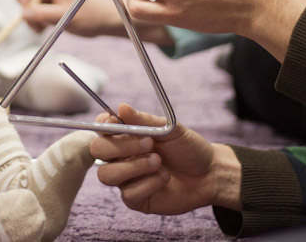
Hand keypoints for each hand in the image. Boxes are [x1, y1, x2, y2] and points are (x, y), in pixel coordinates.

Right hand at [15, 0, 124, 35]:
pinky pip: (37, 11)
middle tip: (37, 22)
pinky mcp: (52, 6)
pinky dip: (38, 20)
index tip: (27, 9)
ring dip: (32, 18)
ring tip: (44, 27)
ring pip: (30, 5)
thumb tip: (23, 13)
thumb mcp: (64, 16)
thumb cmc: (90, 15)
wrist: (105, 21)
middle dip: (27, 10)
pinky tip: (46, 27)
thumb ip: (42, 14)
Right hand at [92, 104, 239, 213]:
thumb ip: (144, 120)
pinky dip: (147, 184)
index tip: (115, 121)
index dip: (103, 124)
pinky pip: (128, 194)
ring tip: (158, 161)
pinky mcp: (135, 199)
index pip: (101, 128)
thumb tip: (121, 107)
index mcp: (125, 136)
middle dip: (121, 146)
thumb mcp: (169, 128)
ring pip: (107, 175)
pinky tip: (164, 178)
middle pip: (97, 151)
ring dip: (133, 166)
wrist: (208, 173)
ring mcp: (126, 179)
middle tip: (149, 143)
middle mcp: (120, 157)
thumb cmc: (187, 148)